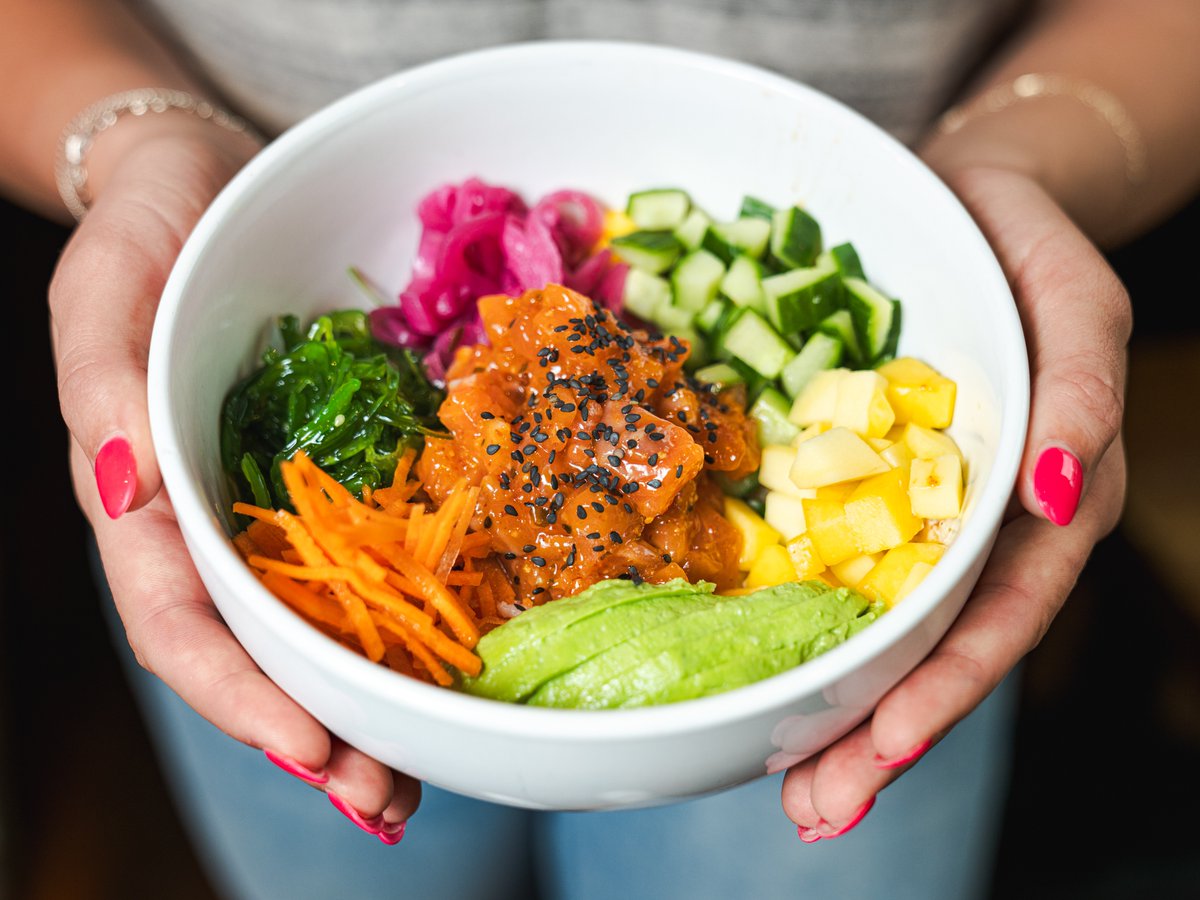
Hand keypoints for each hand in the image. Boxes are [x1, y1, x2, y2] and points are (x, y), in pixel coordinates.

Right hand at [52, 120, 419, 841]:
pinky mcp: (331, 479)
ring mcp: (275, 509)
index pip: (181, 624)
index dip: (239, 695)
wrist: (211, 188)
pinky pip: (362, 566)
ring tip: (416, 780)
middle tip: (386, 804)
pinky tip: (442, 673)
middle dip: (316, 736)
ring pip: (312, 632)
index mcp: (146, 500)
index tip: (311, 748)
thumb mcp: (103, 289)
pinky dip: (395, 630)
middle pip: (255, 655)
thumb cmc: (146, 232)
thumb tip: (119, 488)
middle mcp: (213, 526)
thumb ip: (103, 382)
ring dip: (362, 711)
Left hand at [779, 166, 1129, 837]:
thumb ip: (1082, 395)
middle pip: (933, 648)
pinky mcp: (850, 482)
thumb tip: (1063, 495)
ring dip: (835, 713)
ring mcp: (908, 511)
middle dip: (880, 736)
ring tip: (788, 792)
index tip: (884, 743)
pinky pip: (825, 564)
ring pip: (877, 628)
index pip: (1000, 611)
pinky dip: (797, 629)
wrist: (962, 205)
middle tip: (817, 813)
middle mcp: (974, 527)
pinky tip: (757, 678)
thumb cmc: (1031, 251)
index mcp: (1039, 501)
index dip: (948, 682)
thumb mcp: (1078, 307)